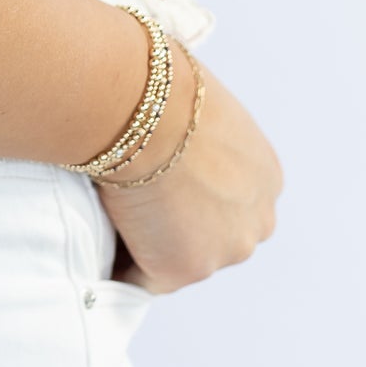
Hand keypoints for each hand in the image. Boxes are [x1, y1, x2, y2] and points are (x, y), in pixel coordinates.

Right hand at [101, 60, 281, 293]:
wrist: (143, 107)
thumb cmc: (161, 88)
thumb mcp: (201, 107)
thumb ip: (201, 136)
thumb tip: (163, 123)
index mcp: (266, 177)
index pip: (227, 201)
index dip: (188, 194)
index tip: (155, 181)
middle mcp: (257, 220)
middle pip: (212, 237)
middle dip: (177, 226)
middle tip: (133, 200)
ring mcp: (224, 250)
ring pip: (178, 259)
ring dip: (149, 245)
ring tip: (113, 213)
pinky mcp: (183, 269)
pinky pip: (143, 278)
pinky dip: (120, 264)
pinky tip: (99, 232)